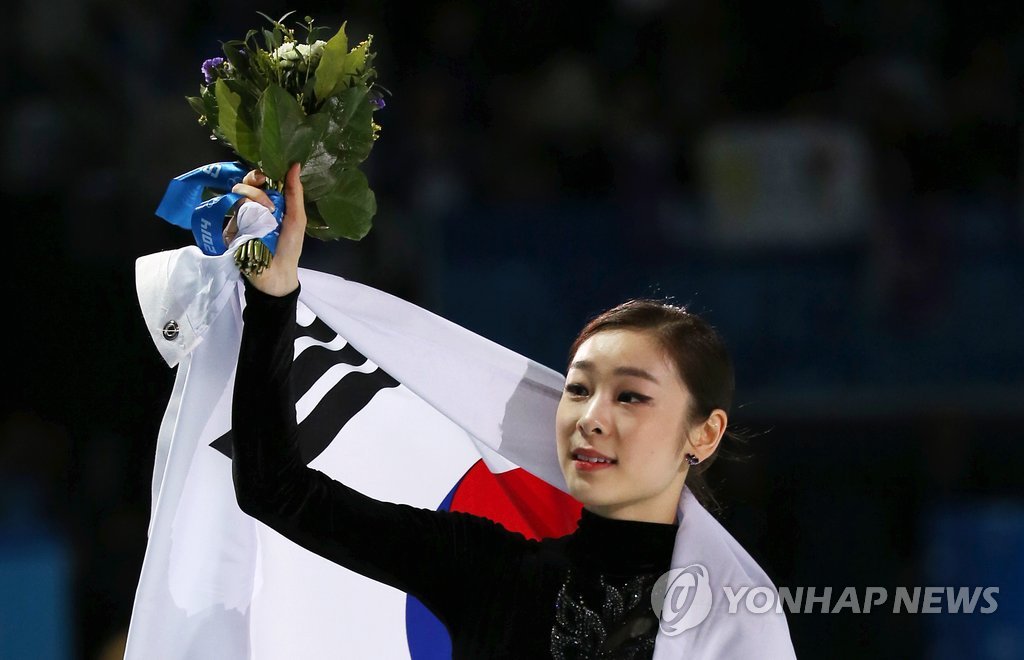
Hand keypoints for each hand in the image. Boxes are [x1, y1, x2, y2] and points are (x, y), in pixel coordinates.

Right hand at [230, 164, 305, 296]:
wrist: (277, 275)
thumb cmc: (289, 247)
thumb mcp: (296, 219)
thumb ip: (294, 193)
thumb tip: (295, 164)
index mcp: (268, 203)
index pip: (258, 182)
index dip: (258, 175)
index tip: (264, 176)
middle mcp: (252, 208)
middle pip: (243, 185)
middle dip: (252, 182)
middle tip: (261, 185)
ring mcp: (239, 219)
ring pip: (236, 198)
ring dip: (252, 198)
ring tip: (266, 211)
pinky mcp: (230, 232)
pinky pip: (229, 216)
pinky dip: (240, 216)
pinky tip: (252, 221)